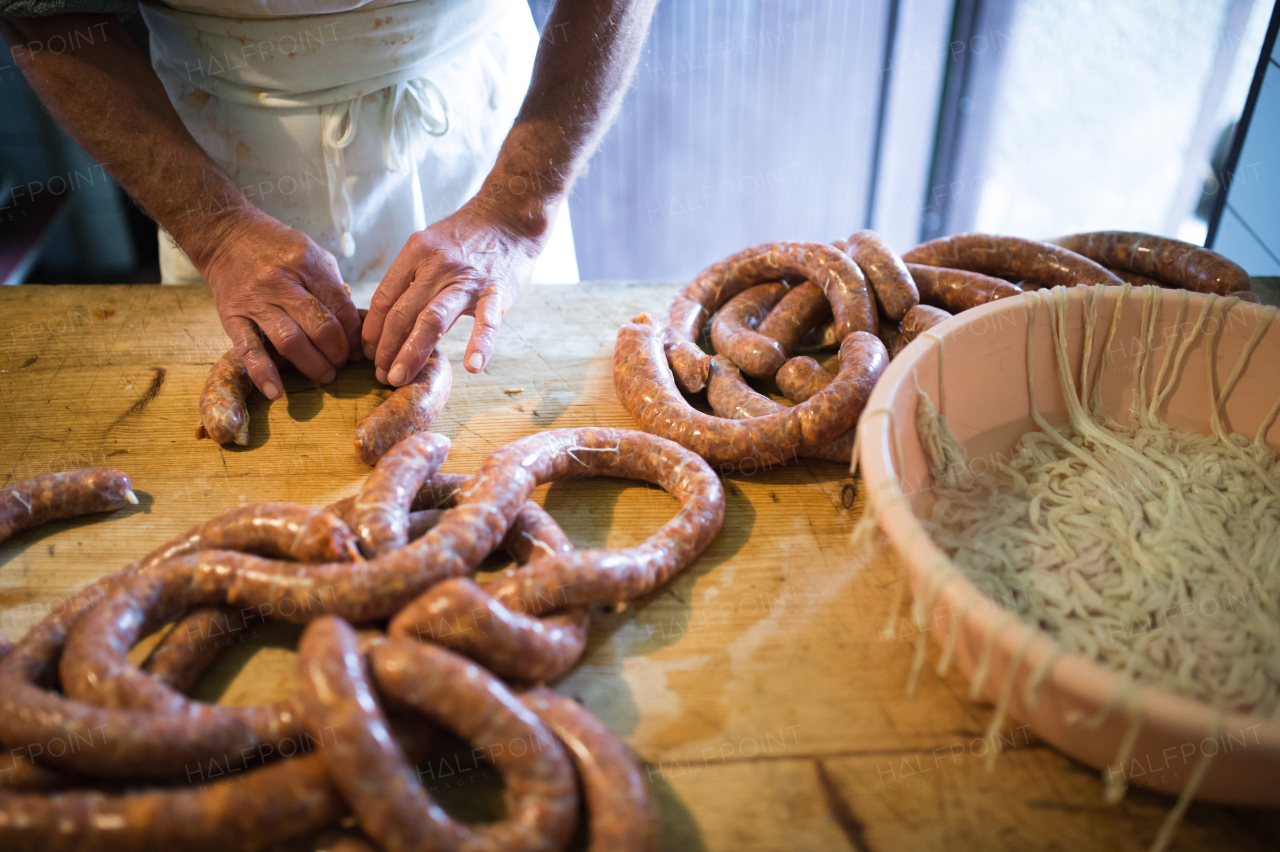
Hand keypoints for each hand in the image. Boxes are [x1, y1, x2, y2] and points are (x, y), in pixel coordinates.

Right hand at [201, 212, 362, 398]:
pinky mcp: (232, 316)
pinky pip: (248, 349)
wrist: (225, 234)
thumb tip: (354, 324)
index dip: (355, 334)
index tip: (360, 349)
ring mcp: (255, 300)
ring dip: (313, 365)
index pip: (341, 306)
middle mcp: (281, 281)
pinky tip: (277, 392)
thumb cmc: (275, 247)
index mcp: (306, 263)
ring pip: (290, 341)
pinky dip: (263, 373)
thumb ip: (331, 285)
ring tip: (325, 375)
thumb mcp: (311, 253)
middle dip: (338, 352)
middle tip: (343, 362)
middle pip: (320, 326)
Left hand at [362, 198, 543, 384]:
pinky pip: (486, 322)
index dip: (372, 329)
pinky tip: (472, 367)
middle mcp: (436, 265)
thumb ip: (413, 280)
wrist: (510, 217)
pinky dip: (480, 345)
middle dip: (385, 349)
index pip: (384, 297)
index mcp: (415, 253)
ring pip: (431, 320)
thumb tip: (393, 319)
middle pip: (401, 313)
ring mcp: (466, 280)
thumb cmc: (467, 238)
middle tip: (380, 374)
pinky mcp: (495, 292)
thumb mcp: (430, 247)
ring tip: (399, 378)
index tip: (368, 352)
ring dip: (411, 352)